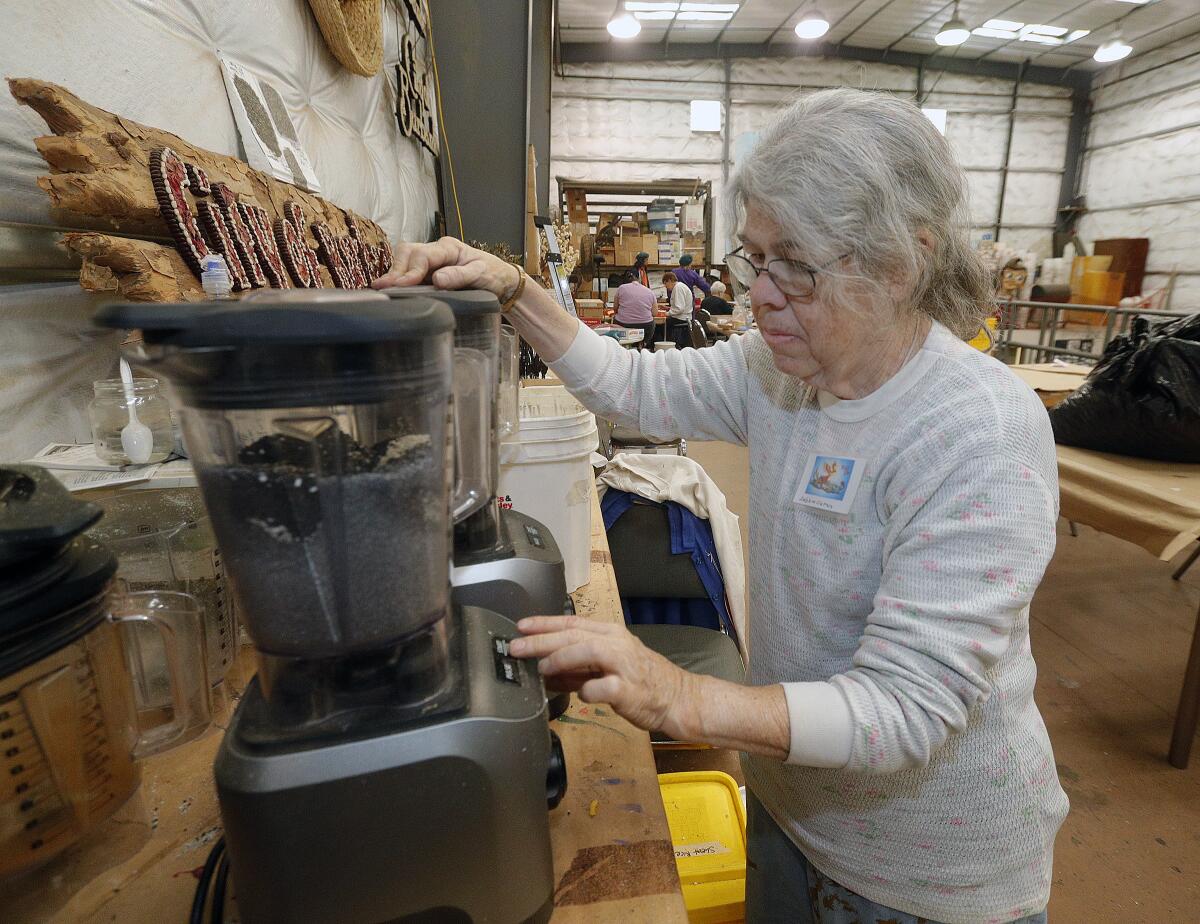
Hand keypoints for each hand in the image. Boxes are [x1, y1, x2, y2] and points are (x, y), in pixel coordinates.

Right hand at [371, 236, 519, 297]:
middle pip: (408, 252)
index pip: (423, 255)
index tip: (401, 285)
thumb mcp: (480, 276)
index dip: (411, 270)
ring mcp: (431, 259)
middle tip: (383, 288)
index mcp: (449, 248)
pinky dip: (399, 278)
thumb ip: (460, 277)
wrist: (500, 280)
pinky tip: (391, 289)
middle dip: (396, 269)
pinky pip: (408, 269)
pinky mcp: (428, 270)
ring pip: (404, 258)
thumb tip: (437, 279)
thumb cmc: (492, 275)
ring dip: (394, 273)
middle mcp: (437, 250)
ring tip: (382, 289)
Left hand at [509, 615, 692, 735]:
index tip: (520, 627)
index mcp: (609, 634)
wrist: (677, 698)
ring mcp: (624, 665)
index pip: (572, 622)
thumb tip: (542, 671)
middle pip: (574, 634)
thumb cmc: (641, 682)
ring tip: (541, 669)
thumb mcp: (606, 668)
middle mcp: (616, 644)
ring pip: (587, 651)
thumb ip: (575, 669)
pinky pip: (603, 687)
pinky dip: (587, 690)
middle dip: (541, 640)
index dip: (544, 623)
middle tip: (516, 648)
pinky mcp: (629, 689)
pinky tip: (578, 694)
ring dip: (560, 658)